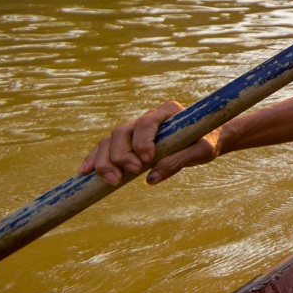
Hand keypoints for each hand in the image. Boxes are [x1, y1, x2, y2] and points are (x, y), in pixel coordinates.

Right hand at [79, 100, 220, 185]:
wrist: (204, 140)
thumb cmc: (205, 142)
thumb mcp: (202, 151)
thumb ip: (180, 160)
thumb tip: (150, 178)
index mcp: (168, 110)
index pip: (147, 122)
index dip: (142, 140)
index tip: (147, 159)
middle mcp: (147, 117)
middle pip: (123, 131)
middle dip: (122, 154)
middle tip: (132, 172)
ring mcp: (133, 128)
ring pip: (110, 140)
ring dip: (106, 161)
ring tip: (113, 181)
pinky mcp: (125, 142)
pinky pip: (103, 148)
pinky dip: (94, 159)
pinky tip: (86, 173)